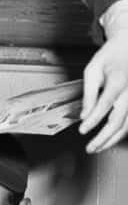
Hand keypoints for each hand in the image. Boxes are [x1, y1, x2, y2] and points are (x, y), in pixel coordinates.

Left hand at [81, 1, 127, 151]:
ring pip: (127, 125)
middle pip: (118, 120)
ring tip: (97, 148)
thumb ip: (89, 93)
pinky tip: (109, 140)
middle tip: (89, 148)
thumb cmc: (110, 56)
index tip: (82, 130)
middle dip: (103, 137)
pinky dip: (120, 133)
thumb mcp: (93, 70)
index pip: (105, 105)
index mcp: (118, 81)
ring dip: (112, 139)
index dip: (93, 120)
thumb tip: (84, 115)